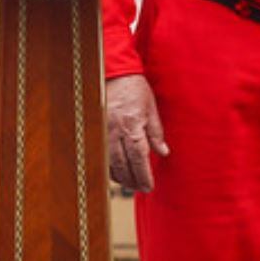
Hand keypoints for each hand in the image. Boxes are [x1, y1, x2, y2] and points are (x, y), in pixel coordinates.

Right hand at [105, 74, 167, 191]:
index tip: (149, 187)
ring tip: (129, 183)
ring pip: (109, 162)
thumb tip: (163, 152)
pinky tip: (115, 170)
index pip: (139, 159)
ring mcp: (103, 131)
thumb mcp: (151, 109)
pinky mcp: (96, 128)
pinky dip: (108, 165)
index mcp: (132, 127)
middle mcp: (116, 132)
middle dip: (132, 180)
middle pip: (123, 165)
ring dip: (120, 176)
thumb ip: (156, 132)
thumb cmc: (135, 89)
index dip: (143, 176)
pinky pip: (101, 153)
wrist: (114, 72)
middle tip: (141, 188)